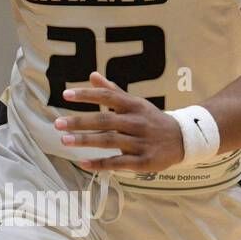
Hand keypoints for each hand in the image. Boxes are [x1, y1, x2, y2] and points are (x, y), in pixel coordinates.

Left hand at [54, 72, 184, 172]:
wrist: (183, 140)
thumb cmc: (152, 120)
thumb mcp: (135, 103)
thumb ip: (112, 91)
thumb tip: (92, 75)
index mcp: (133, 105)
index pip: (107, 96)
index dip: (87, 95)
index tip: (66, 95)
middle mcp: (136, 122)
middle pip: (104, 120)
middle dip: (80, 121)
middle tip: (57, 123)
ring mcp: (140, 142)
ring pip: (109, 141)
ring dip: (85, 141)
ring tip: (64, 140)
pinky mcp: (144, 161)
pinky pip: (119, 163)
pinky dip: (100, 164)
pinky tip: (83, 163)